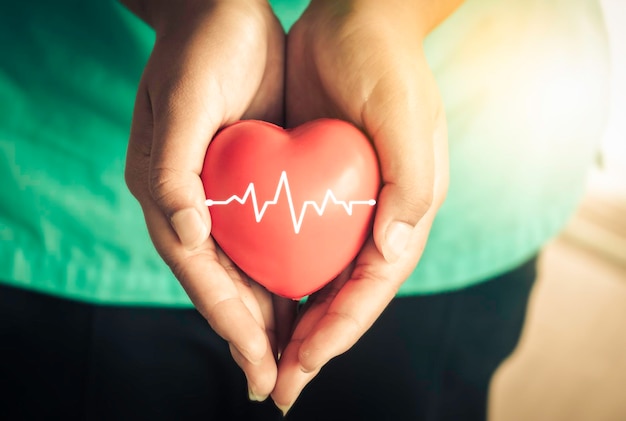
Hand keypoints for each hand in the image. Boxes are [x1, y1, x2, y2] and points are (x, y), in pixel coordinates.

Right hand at [122, 0, 293, 400]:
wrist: (224, 11)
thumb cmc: (202, 49)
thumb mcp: (183, 99)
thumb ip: (171, 170)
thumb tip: (185, 236)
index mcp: (166, 193)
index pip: (200, 273)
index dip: (228, 322)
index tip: (256, 366)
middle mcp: (191, 204)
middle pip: (222, 283)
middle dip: (249, 335)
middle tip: (277, 381)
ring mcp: (221, 196)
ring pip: (245, 270)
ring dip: (268, 315)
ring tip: (295, 356)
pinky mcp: (249, 183)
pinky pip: (265, 240)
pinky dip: (282, 272)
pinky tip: (305, 296)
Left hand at [271, 0, 452, 412]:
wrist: (355, 19)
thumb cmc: (384, 66)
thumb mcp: (405, 118)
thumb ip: (411, 185)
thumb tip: (393, 249)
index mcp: (407, 211)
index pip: (371, 287)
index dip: (338, 330)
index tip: (302, 367)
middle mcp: (379, 218)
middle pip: (346, 296)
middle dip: (315, 345)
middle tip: (279, 387)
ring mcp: (347, 207)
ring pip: (320, 279)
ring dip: (296, 323)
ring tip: (266, 362)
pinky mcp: (317, 190)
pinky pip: (299, 246)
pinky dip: (282, 279)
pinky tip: (258, 301)